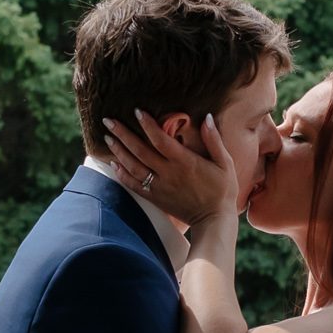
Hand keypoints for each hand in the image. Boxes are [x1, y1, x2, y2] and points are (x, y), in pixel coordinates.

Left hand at [102, 109, 237, 226]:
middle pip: (140, 150)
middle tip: (108, 120)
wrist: (214, 221)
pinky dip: (122, 175)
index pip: (160, 139)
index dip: (147, 124)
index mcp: (184, 161)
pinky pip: (134, 186)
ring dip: (119, 151)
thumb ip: (214, 140)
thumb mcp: (225, 163)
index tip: (136, 111)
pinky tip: (114, 164)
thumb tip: (206, 117)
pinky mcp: (156, 199)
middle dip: (122, 134)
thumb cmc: (222, 190)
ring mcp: (160, 187)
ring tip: (108, 137)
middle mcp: (168, 173)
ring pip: (133, 167)